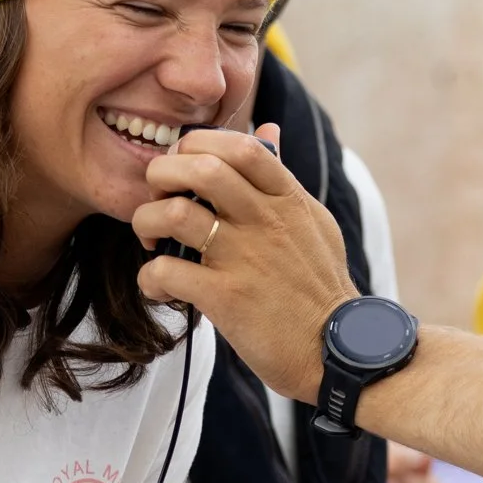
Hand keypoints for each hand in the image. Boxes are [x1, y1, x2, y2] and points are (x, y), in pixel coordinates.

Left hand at [133, 125, 355, 403]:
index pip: (240, 144)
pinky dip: (150, 279)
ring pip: (174, 213)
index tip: (183, 164)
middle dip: (162, 174)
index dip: (199, 144)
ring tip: (152, 241)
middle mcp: (266, 221)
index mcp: (287, 199)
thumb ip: (282, 178)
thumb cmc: (319, 286)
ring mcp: (245, 258)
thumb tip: (267, 131)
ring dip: (147, 223)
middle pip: (200, 167)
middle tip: (157, 198)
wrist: (336, 351)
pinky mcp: (227, 298)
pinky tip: (161, 289)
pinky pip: (166, 272)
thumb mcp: (312, 221)